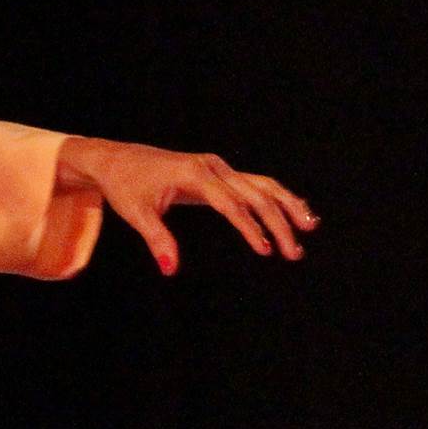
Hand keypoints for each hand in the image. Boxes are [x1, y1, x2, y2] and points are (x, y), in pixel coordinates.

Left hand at [55, 138, 316, 275]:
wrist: (117, 159)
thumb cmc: (126, 186)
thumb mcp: (137, 214)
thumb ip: (157, 240)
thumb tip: (170, 269)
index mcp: (194, 174)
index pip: (230, 203)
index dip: (249, 227)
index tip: (265, 250)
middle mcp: (212, 167)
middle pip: (255, 193)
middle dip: (278, 222)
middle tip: (295, 253)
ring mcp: (218, 167)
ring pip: (262, 185)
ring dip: (286, 206)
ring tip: (310, 227)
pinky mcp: (219, 173)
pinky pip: (254, 184)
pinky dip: (275, 198)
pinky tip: (295, 211)